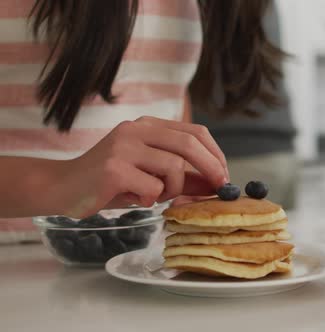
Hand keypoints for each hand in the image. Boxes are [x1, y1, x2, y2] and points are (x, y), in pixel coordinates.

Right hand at [54, 116, 228, 217]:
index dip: (216, 153)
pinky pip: (153, 188)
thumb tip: (216, 184)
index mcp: (148, 125)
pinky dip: (151, 199)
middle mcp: (136, 129)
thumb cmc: (111, 183)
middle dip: (211, 167)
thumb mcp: (152, 176)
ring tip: (154, 195)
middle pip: (189, 143)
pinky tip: (133, 198)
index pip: (195, 131)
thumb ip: (183, 178)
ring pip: (174, 167)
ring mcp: (124, 146)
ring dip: (173, 190)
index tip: (224, 175)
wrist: (63, 188)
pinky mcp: (114, 168)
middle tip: (219, 187)